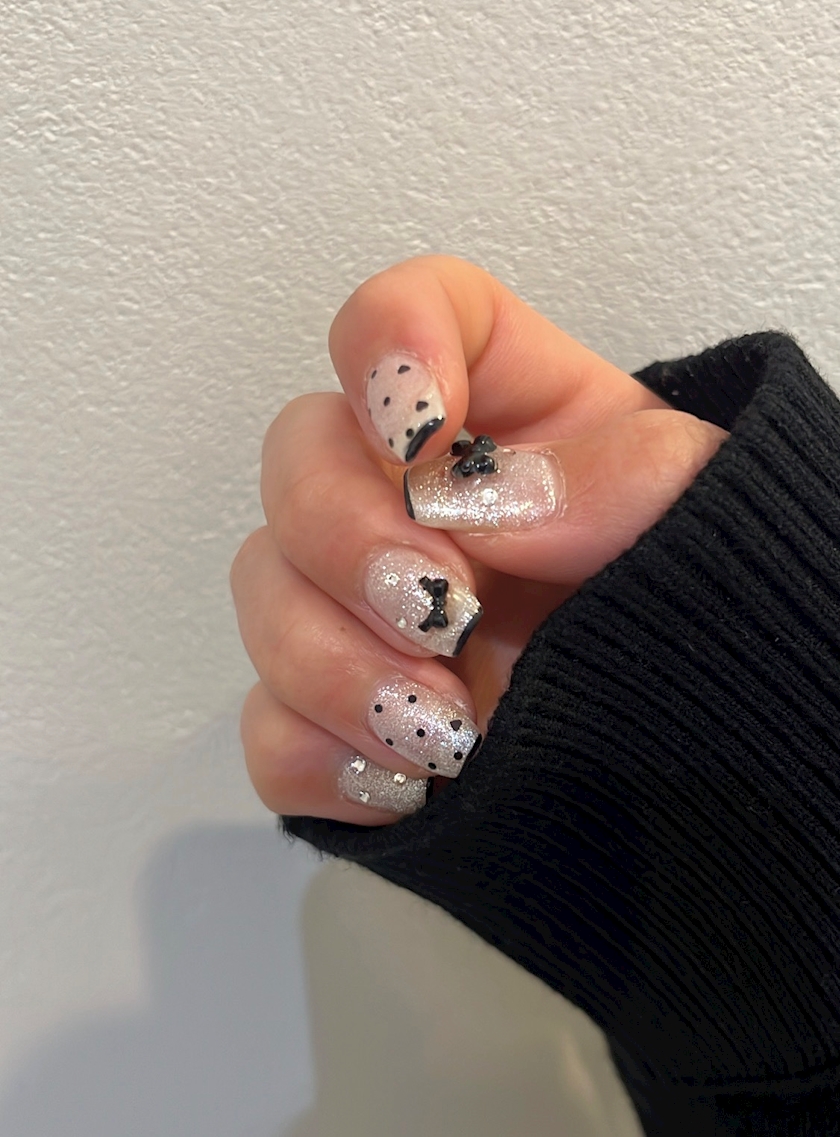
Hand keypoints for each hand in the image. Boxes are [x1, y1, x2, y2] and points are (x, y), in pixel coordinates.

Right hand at [230, 256, 726, 824]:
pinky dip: (320, 758)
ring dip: (332, 664)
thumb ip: (623, 478)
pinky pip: (270, 728)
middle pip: (296, 452)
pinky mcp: (347, 715)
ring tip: (445, 730)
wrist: (713, 746)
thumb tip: (482, 503)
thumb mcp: (709, 514)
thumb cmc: (716, 599)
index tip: (421, 435)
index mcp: (506, 413)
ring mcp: (368, 609)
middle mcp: (414, 496)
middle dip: (345, 535)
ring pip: (264, 592)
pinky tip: (408, 782)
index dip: (387, 346)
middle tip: (441, 610)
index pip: (409, 314)